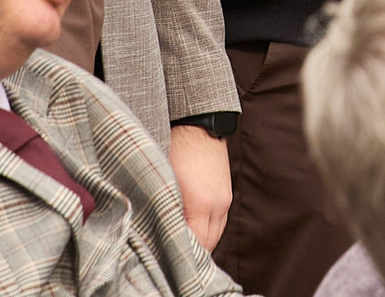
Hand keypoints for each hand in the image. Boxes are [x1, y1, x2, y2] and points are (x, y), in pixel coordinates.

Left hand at [168, 125, 231, 250]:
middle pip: (209, 245)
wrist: (197, 126)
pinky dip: (208, 230)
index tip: (167, 257)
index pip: (196, 245)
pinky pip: (220, 222)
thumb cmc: (174, 152)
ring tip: (183, 243)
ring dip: (202, 242)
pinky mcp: (226, 194)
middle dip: (193, 252)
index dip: (182, 254)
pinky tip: (194, 229)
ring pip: (216, 235)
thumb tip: (157, 234)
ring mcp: (225, 200)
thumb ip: (164, 213)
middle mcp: (217, 205)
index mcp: (200, 204)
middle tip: (172, 254)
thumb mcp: (163, 185)